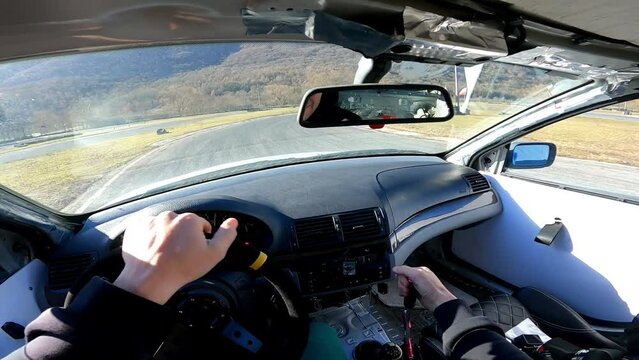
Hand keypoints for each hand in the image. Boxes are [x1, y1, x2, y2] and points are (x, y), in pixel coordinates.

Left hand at [114, 211, 237, 304]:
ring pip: (163, 225)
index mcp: (189, 220)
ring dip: (165, 235)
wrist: (150, 280)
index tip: (195, 249)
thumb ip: (225, 236)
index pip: (200, 224)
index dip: (200, 238)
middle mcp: (170, 216)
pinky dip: (149, 237)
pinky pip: (146, 228)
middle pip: (181, 224)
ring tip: (165, 253)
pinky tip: (153, 250)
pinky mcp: (136, 227)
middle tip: (180, 253)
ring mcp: (152, 221)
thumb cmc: (181, 268)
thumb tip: (233, 222)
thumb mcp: (213, 255)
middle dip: (182, 235)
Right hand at [393, 265, 456, 311]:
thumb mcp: (417, 275)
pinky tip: (409, 295)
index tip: (406, 281)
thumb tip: (395, 268)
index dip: (402, 276)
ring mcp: (417, 286)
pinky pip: (406, 292)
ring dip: (403, 290)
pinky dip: (405, 294)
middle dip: (403, 284)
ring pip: (403, 286)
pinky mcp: (416, 293)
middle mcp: (418, 277)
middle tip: (408, 287)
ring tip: (408, 292)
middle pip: (402, 278)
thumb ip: (405, 270)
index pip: (404, 270)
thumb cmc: (432, 288)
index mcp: (419, 270)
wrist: (437, 301)